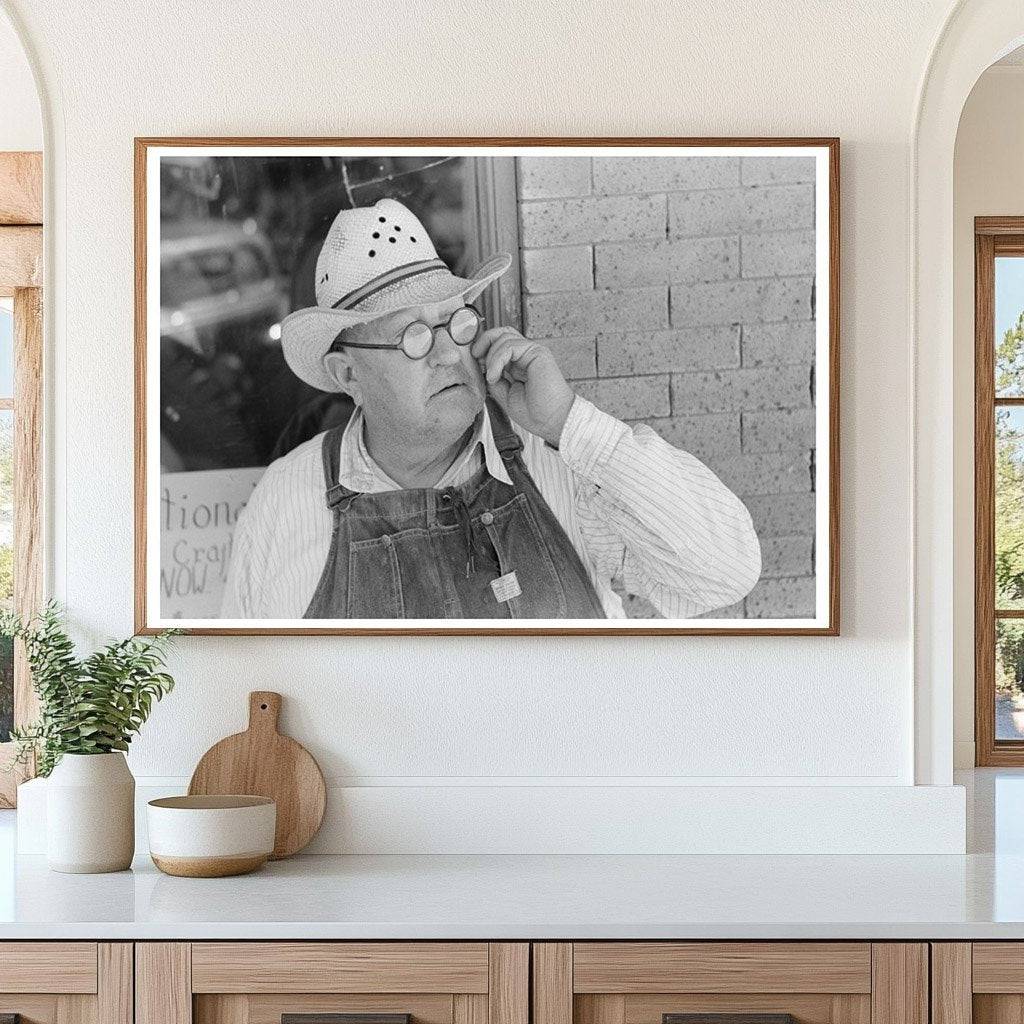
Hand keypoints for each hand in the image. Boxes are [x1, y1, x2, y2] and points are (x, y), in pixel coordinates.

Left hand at [471, 328, 575, 446]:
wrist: (553, 421)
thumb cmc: (536, 413)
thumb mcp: (504, 395)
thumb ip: (494, 379)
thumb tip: (481, 367)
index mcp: (519, 364)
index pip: (499, 343)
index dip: (483, 347)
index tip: (474, 361)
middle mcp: (526, 355)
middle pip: (502, 332)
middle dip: (483, 341)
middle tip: (475, 356)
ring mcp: (533, 352)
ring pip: (503, 337)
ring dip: (490, 357)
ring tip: (491, 378)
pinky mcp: (537, 352)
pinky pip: (509, 346)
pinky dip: (497, 360)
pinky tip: (495, 376)